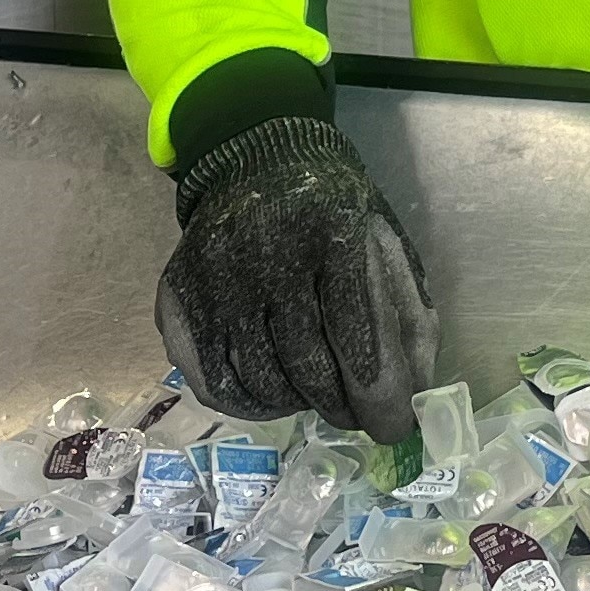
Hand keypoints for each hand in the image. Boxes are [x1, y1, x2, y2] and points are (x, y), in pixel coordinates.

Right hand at [156, 117, 434, 440]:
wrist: (256, 163)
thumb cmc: (334, 214)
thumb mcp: (387, 247)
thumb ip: (408, 319)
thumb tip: (412, 402)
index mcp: (330, 230)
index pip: (357, 332)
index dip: (380, 394)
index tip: (394, 427)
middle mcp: (263, 253)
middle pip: (307, 367)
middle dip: (341, 406)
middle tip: (356, 414)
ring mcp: (213, 278)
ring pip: (260, 383)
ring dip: (297, 405)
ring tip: (315, 393)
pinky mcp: (176, 299)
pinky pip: (213, 384)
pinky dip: (250, 404)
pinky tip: (273, 390)